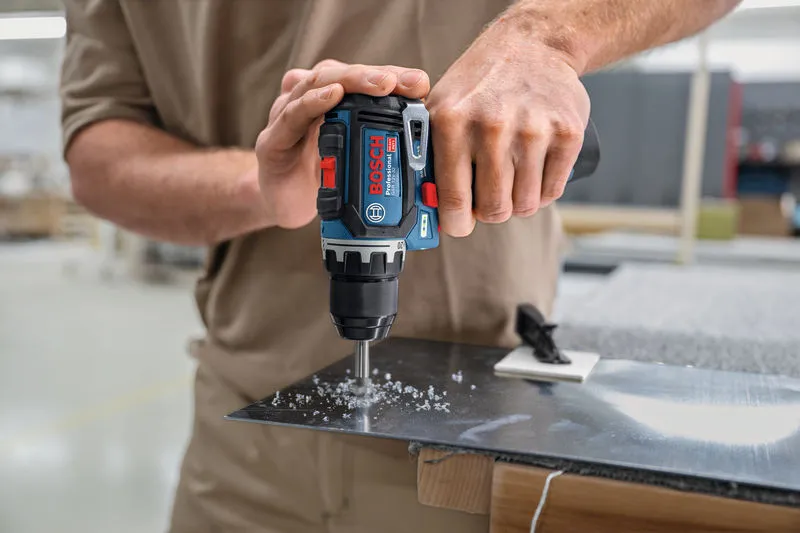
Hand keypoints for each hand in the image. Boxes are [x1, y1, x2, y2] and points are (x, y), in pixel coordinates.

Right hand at [255, 60, 429, 228]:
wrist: (284, 206)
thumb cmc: (322, 177)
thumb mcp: (357, 160)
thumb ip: (382, 146)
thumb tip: (427, 147)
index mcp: (330, 101)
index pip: (362, 78)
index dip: (392, 76)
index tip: (420, 83)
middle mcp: (307, 100)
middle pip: (342, 74)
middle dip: (377, 75)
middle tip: (407, 83)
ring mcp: (287, 116)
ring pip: (318, 84)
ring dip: (352, 82)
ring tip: (382, 84)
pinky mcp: (272, 142)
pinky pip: (293, 115)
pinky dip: (313, 103)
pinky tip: (333, 97)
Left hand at [426, 17, 590, 236]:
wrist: (533, 45)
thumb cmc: (481, 83)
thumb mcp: (442, 106)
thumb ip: (429, 153)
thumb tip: (424, 204)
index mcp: (452, 123)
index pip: (454, 199)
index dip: (457, 223)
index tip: (459, 224)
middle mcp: (492, 127)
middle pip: (494, 209)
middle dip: (490, 211)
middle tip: (489, 197)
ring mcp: (533, 130)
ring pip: (525, 205)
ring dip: (518, 202)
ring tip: (512, 179)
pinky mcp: (567, 132)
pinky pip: (553, 191)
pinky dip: (543, 190)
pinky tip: (534, 170)